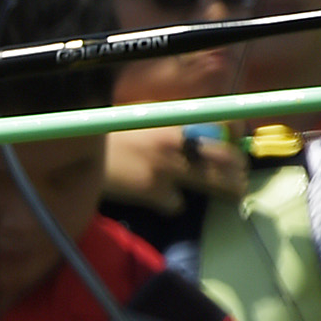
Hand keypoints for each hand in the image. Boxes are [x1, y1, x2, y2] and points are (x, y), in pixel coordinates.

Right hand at [101, 124, 246, 207]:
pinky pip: (176, 204)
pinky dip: (172, 204)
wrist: (79, 152)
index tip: (238, 147)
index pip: (224, 126)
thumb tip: (198, 132)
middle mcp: (179, 143)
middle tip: (241, 179)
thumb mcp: (144, 116)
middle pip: (227, 159)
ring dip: (227, 191)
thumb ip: (171, 124)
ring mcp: (168, 168)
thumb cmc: (109, 131)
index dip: (237, 138)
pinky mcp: (153, 191)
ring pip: (214, 183)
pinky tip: (165, 201)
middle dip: (239, 171)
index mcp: (177, 120)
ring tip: (234, 195)